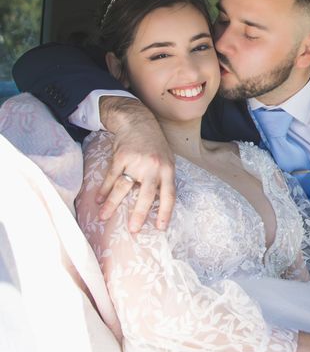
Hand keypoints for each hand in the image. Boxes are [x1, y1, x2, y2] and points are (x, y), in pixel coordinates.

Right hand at [97, 97, 174, 231]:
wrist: (138, 121)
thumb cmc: (154, 145)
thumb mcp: (167, 160)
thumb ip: (163, 180)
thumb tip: (160, 205)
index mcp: (167, 170)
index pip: (169, 195)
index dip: (165, 212)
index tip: (160, 228)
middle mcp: (153, 167)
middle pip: (146, 194)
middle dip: (139, 214)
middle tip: (133, 230)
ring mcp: (136, 162)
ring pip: (123, 187)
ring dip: (112, 204)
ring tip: (103, 217)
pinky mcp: (121, 156)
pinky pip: (111, 177)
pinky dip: (104, 189)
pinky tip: (98, 199)